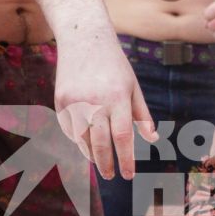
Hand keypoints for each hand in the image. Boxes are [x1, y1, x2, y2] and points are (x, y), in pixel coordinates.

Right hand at [54, 34, 153, 179]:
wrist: (84, 39)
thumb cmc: (115, 66)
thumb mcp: (133, 87)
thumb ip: (142, 115)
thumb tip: (153, 139)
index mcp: (117, 98)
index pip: (123, 136)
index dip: (126, 159)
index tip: (129, 175)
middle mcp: (95, 101)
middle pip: (101, 143)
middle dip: (107, 164)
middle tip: (112, 176)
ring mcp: (75, 101)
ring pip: (83, 139)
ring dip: (92, 154)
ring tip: (101, 163)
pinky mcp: (61, 101)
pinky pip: (70, 129)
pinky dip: (78, 139)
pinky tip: (86, 144)